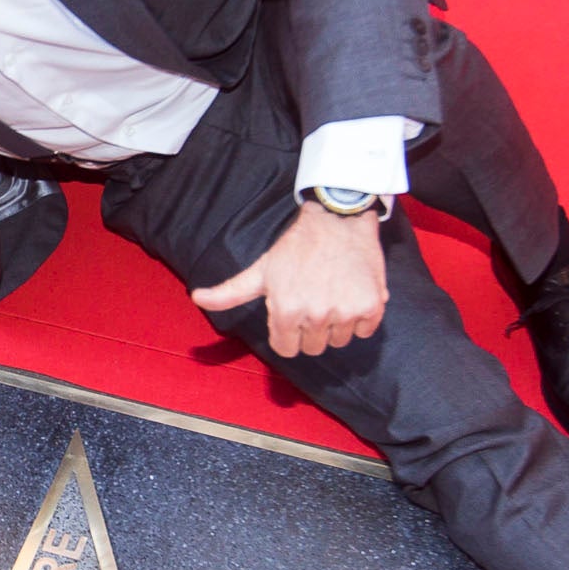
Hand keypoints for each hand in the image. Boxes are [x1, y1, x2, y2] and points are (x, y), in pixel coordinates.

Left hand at [190, 202, 388, 355]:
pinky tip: (351, 291)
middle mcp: (315, 315)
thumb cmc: (295, 246)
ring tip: (333, 292)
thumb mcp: (261, 270)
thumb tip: (196, 298)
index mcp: (286, 311)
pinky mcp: (372, 306)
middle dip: (311, 328)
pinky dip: (361, 316)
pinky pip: (365, 331)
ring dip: (337, 323)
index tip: (294, 310)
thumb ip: (230, 292)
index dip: (288, 332)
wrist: (337, 219)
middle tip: (314, 297)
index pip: (287, 350)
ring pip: (339, 341)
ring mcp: (345, 312)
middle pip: (313, 348)